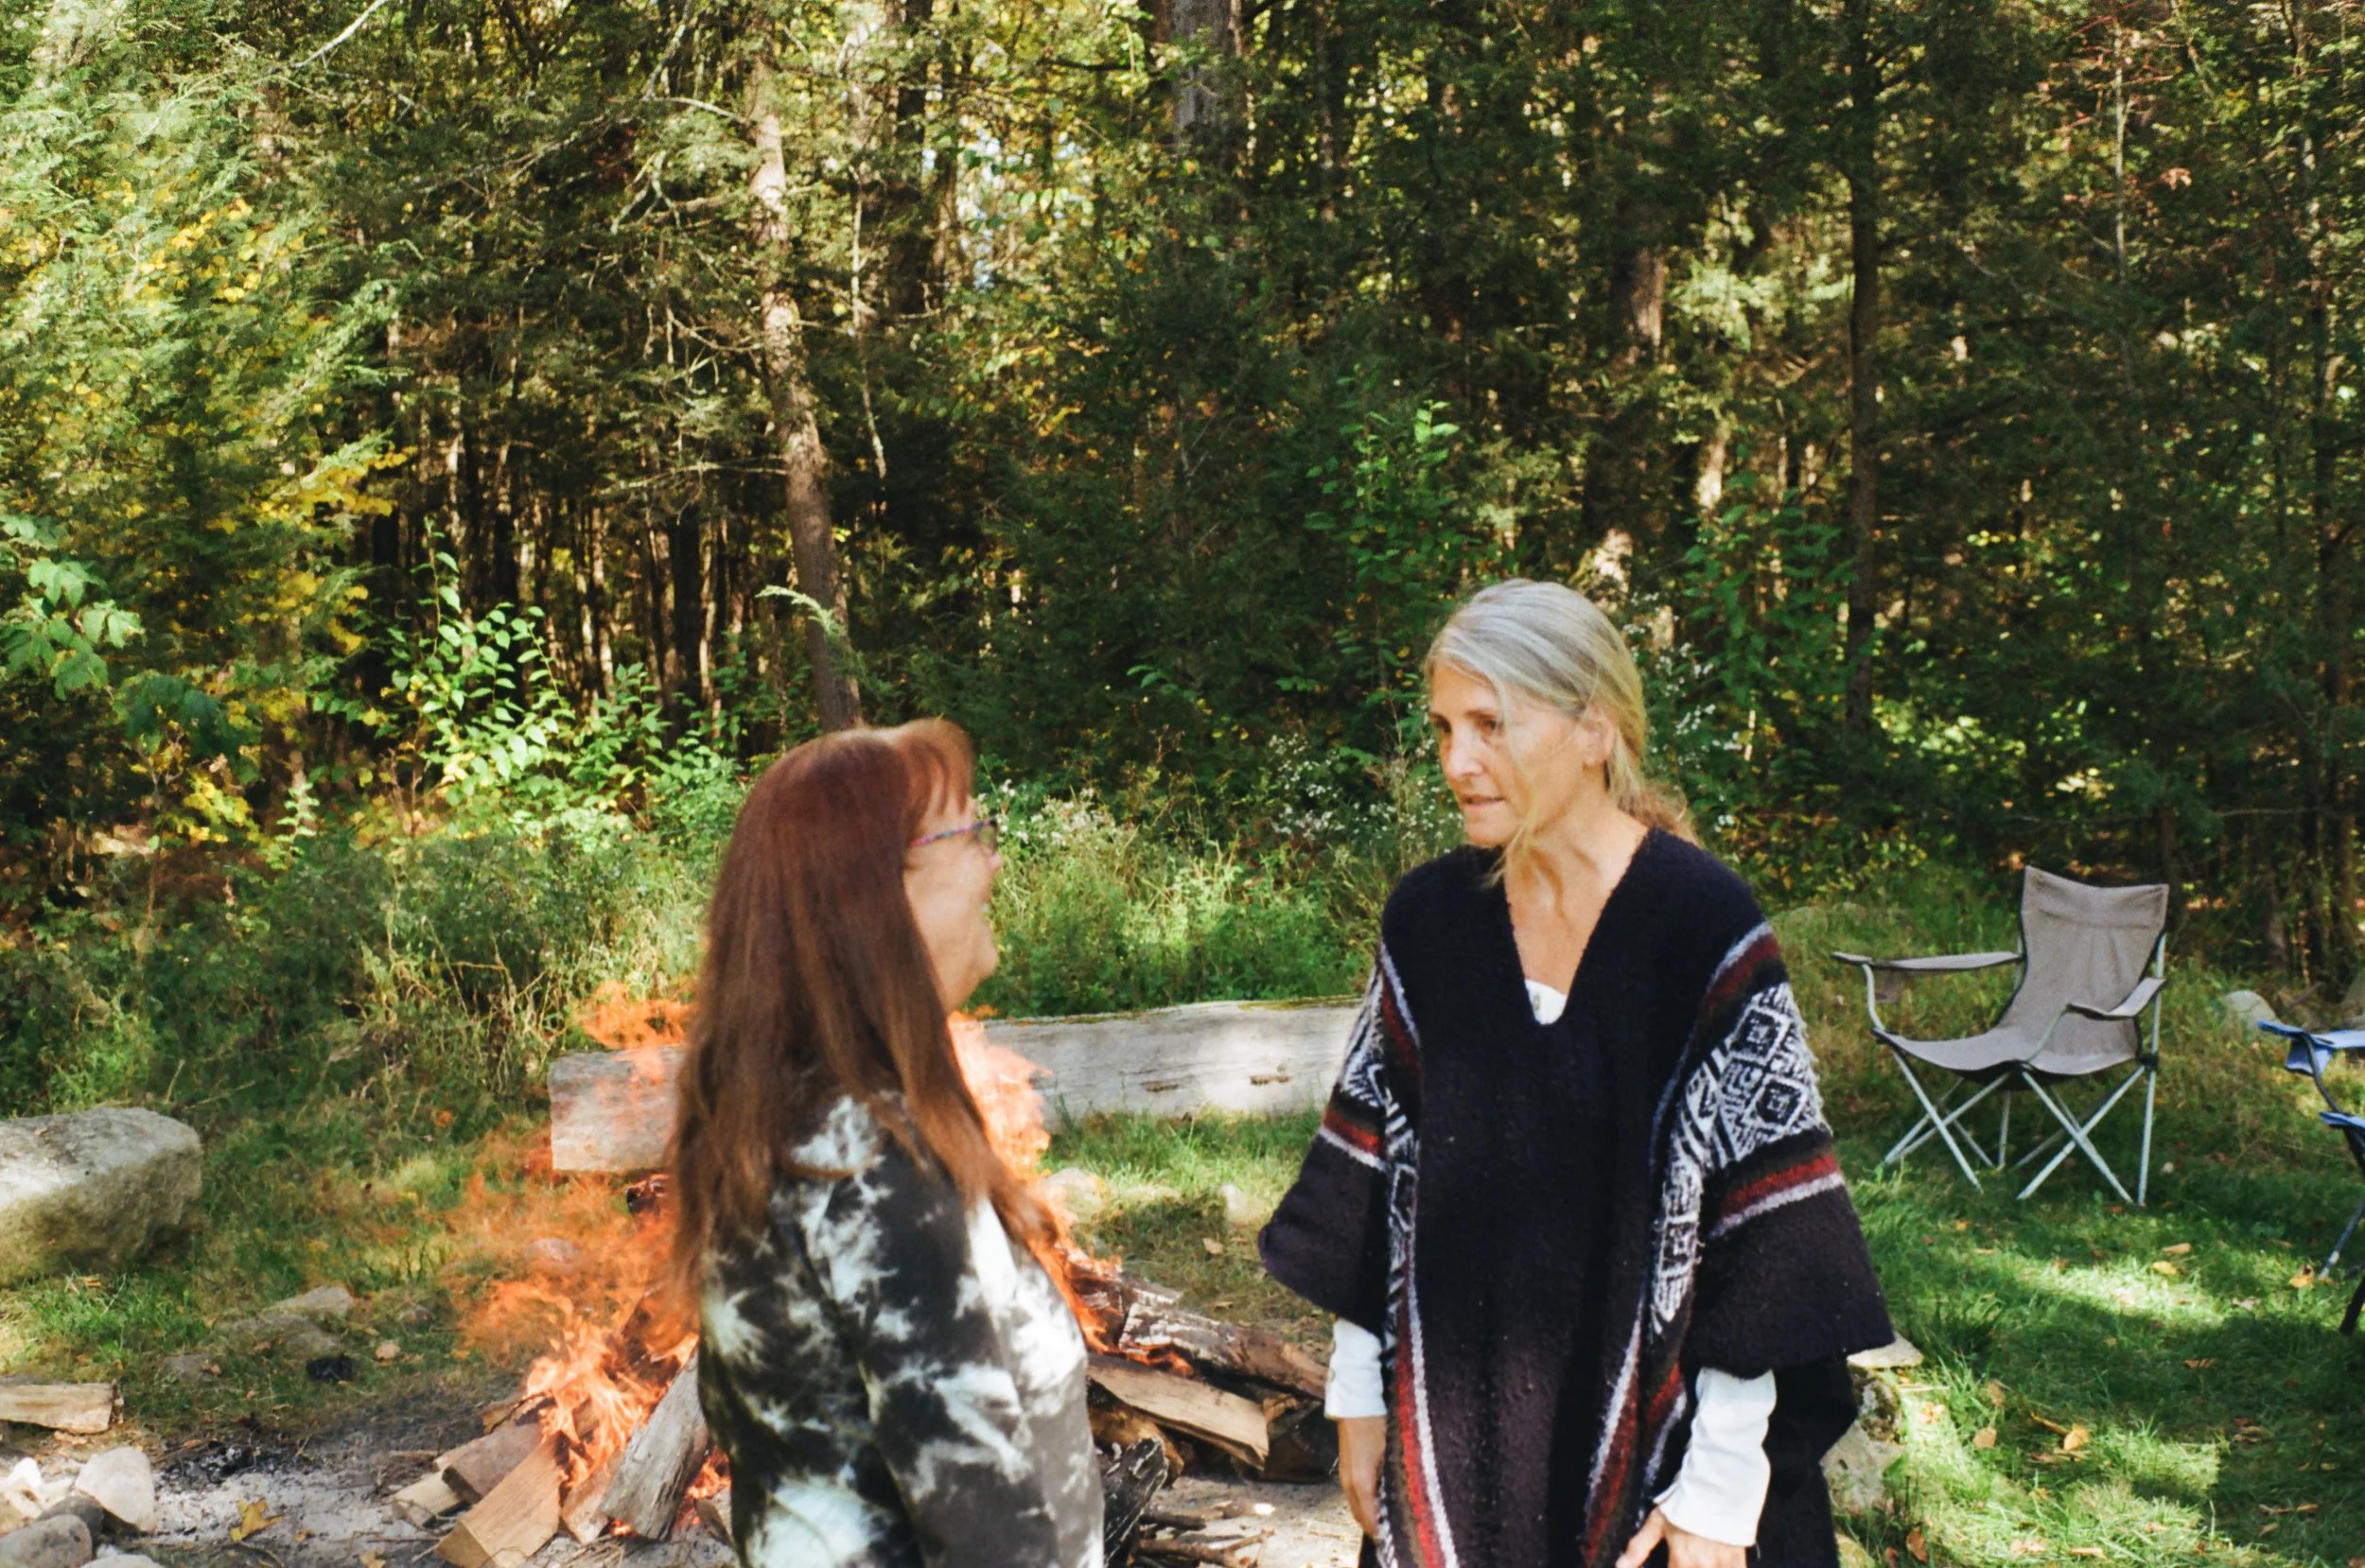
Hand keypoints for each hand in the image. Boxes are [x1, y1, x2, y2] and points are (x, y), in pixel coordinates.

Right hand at [1335, 1415, 1384, 1538]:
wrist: (1354, 1405)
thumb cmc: (1374, 1425)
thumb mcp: (1390, 1452)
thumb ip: (1394, 1477)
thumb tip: (1404, 1496)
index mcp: (1361, 1482)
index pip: (1369, 1517)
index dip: (1380, 1529)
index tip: (1393, 1536)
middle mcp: (1349, 1483)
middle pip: (1360, 1516)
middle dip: (1373, 1526)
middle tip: (1391, 1531)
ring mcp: (1344, 1477)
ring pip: (1355, 1506)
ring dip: (1367, 1515)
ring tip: (1385, 1518)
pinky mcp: (1345, 1470)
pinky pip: (1353, 1496)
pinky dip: (1363, 1504)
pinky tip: (1377, 1501)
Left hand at [1615, 1507, 1745, 1567]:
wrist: (1719, 1488)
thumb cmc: (1685, 1504)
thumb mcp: (1657, 1522)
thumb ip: (1638, 1548)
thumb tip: (1619, 1567)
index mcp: (1682, 1561)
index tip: (1671, 1565)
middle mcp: (1702, 1567)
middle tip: (1681, 1563)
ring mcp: (1722, 1566)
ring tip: (1693, 1562)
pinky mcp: (1738, 1563)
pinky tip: (1712, 1564)